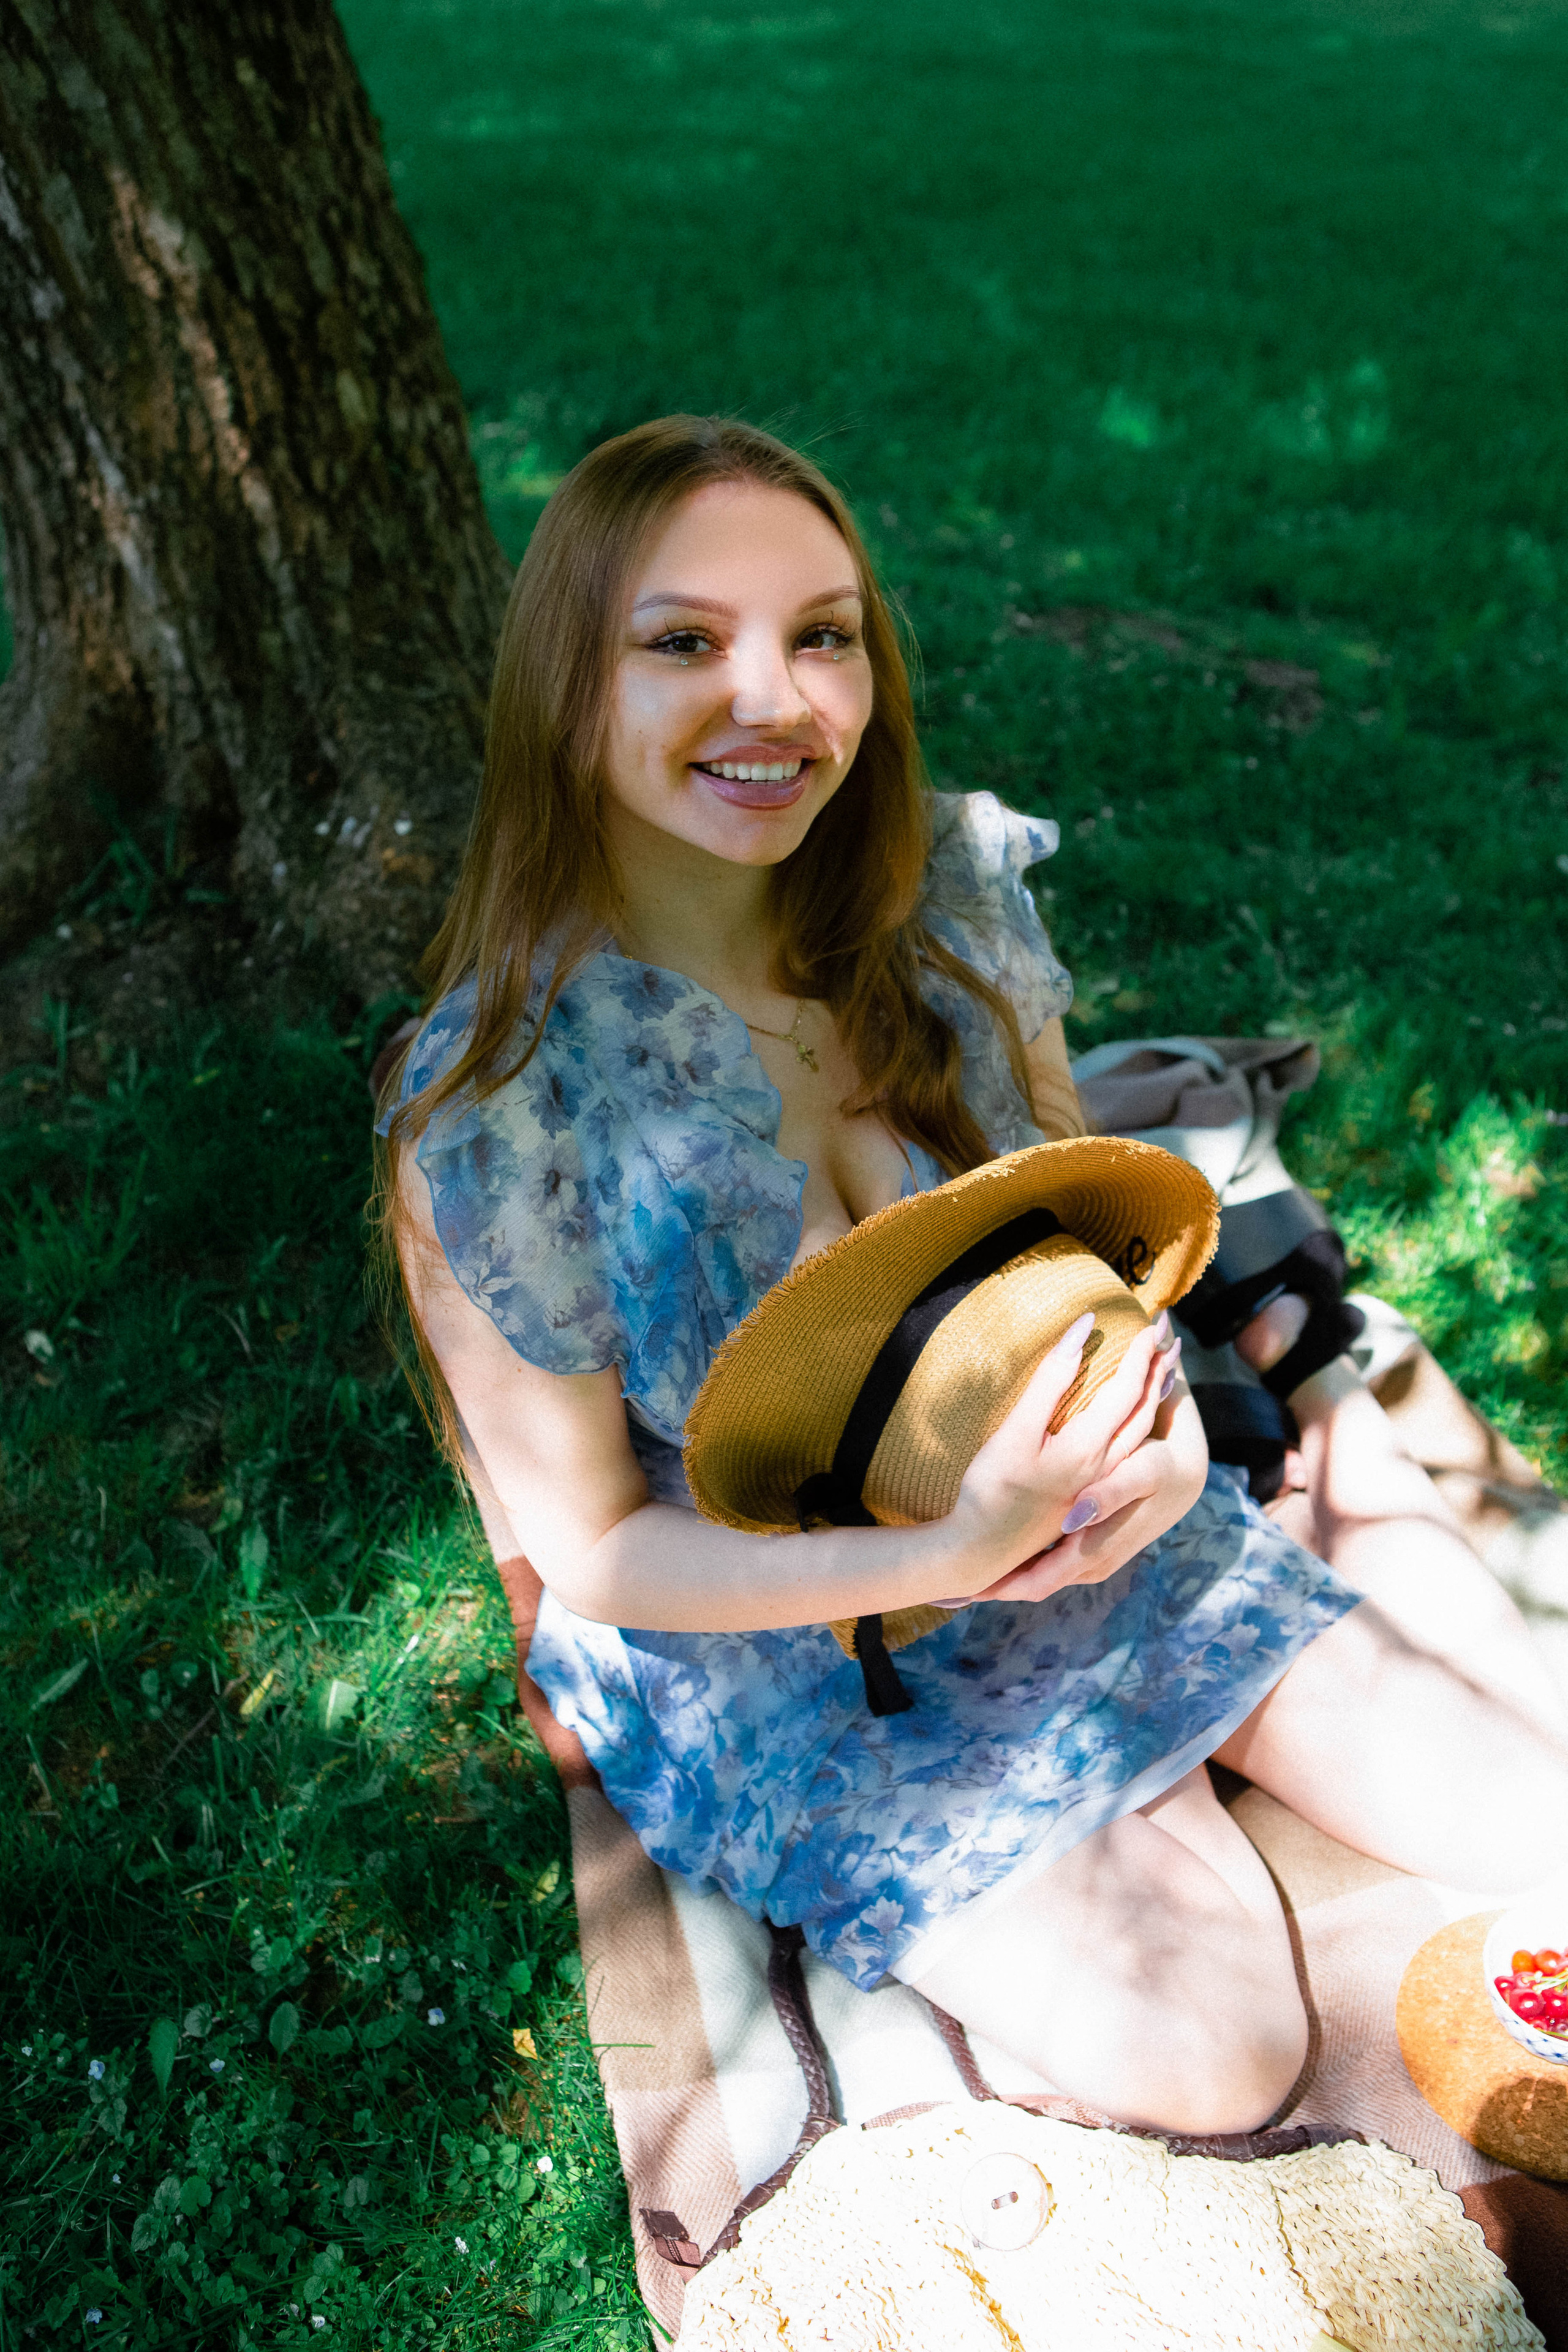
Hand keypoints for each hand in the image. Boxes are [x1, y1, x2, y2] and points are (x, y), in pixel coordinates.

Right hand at [941, 1310, 1187, 1603]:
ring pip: (1138, 1435)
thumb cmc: (992, 1491)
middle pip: (1141, 1411)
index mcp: (1089, 1448)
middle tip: (1170, 1339)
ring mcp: (1096, 1484)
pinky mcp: (1084, 1495)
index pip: (1127, 1389)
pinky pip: (1127, 1452)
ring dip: (1154, 1400)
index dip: (1141, 1354)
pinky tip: (1132, 1424)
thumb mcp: (1017, 1431)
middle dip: (1157, 1372)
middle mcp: (1102, 1466)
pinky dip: (1140, 1426)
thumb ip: (1051, 1379)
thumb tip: (1083, 1328)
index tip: (1153, 1323)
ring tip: (1167, 1375)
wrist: (980, 1553)